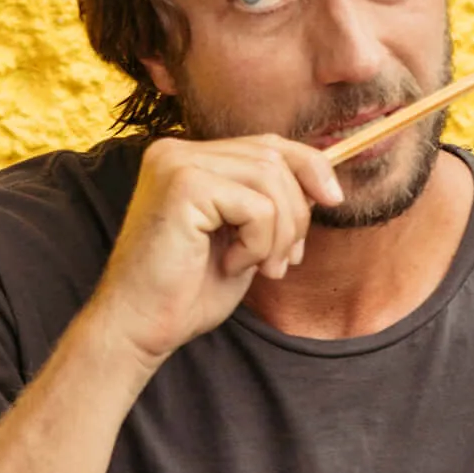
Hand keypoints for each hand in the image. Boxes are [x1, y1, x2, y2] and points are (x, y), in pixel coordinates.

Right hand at [83, 131, 344, 370]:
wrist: (139, 328)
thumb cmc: (186, 292)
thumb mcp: (241, 237)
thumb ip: (268, 202)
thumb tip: (322, 182)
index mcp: (188, 158)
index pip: (267, 144)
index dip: (309, 166)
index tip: (334, 198)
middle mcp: (176, 150)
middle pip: (274, 157)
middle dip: (296, 213)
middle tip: (281, 263)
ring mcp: (176, 163)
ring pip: (271, 179)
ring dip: (279, 234)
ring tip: (260, 268)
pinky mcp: (182, 185)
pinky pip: (257, 206)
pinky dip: (258, 244)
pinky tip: (231, 265)